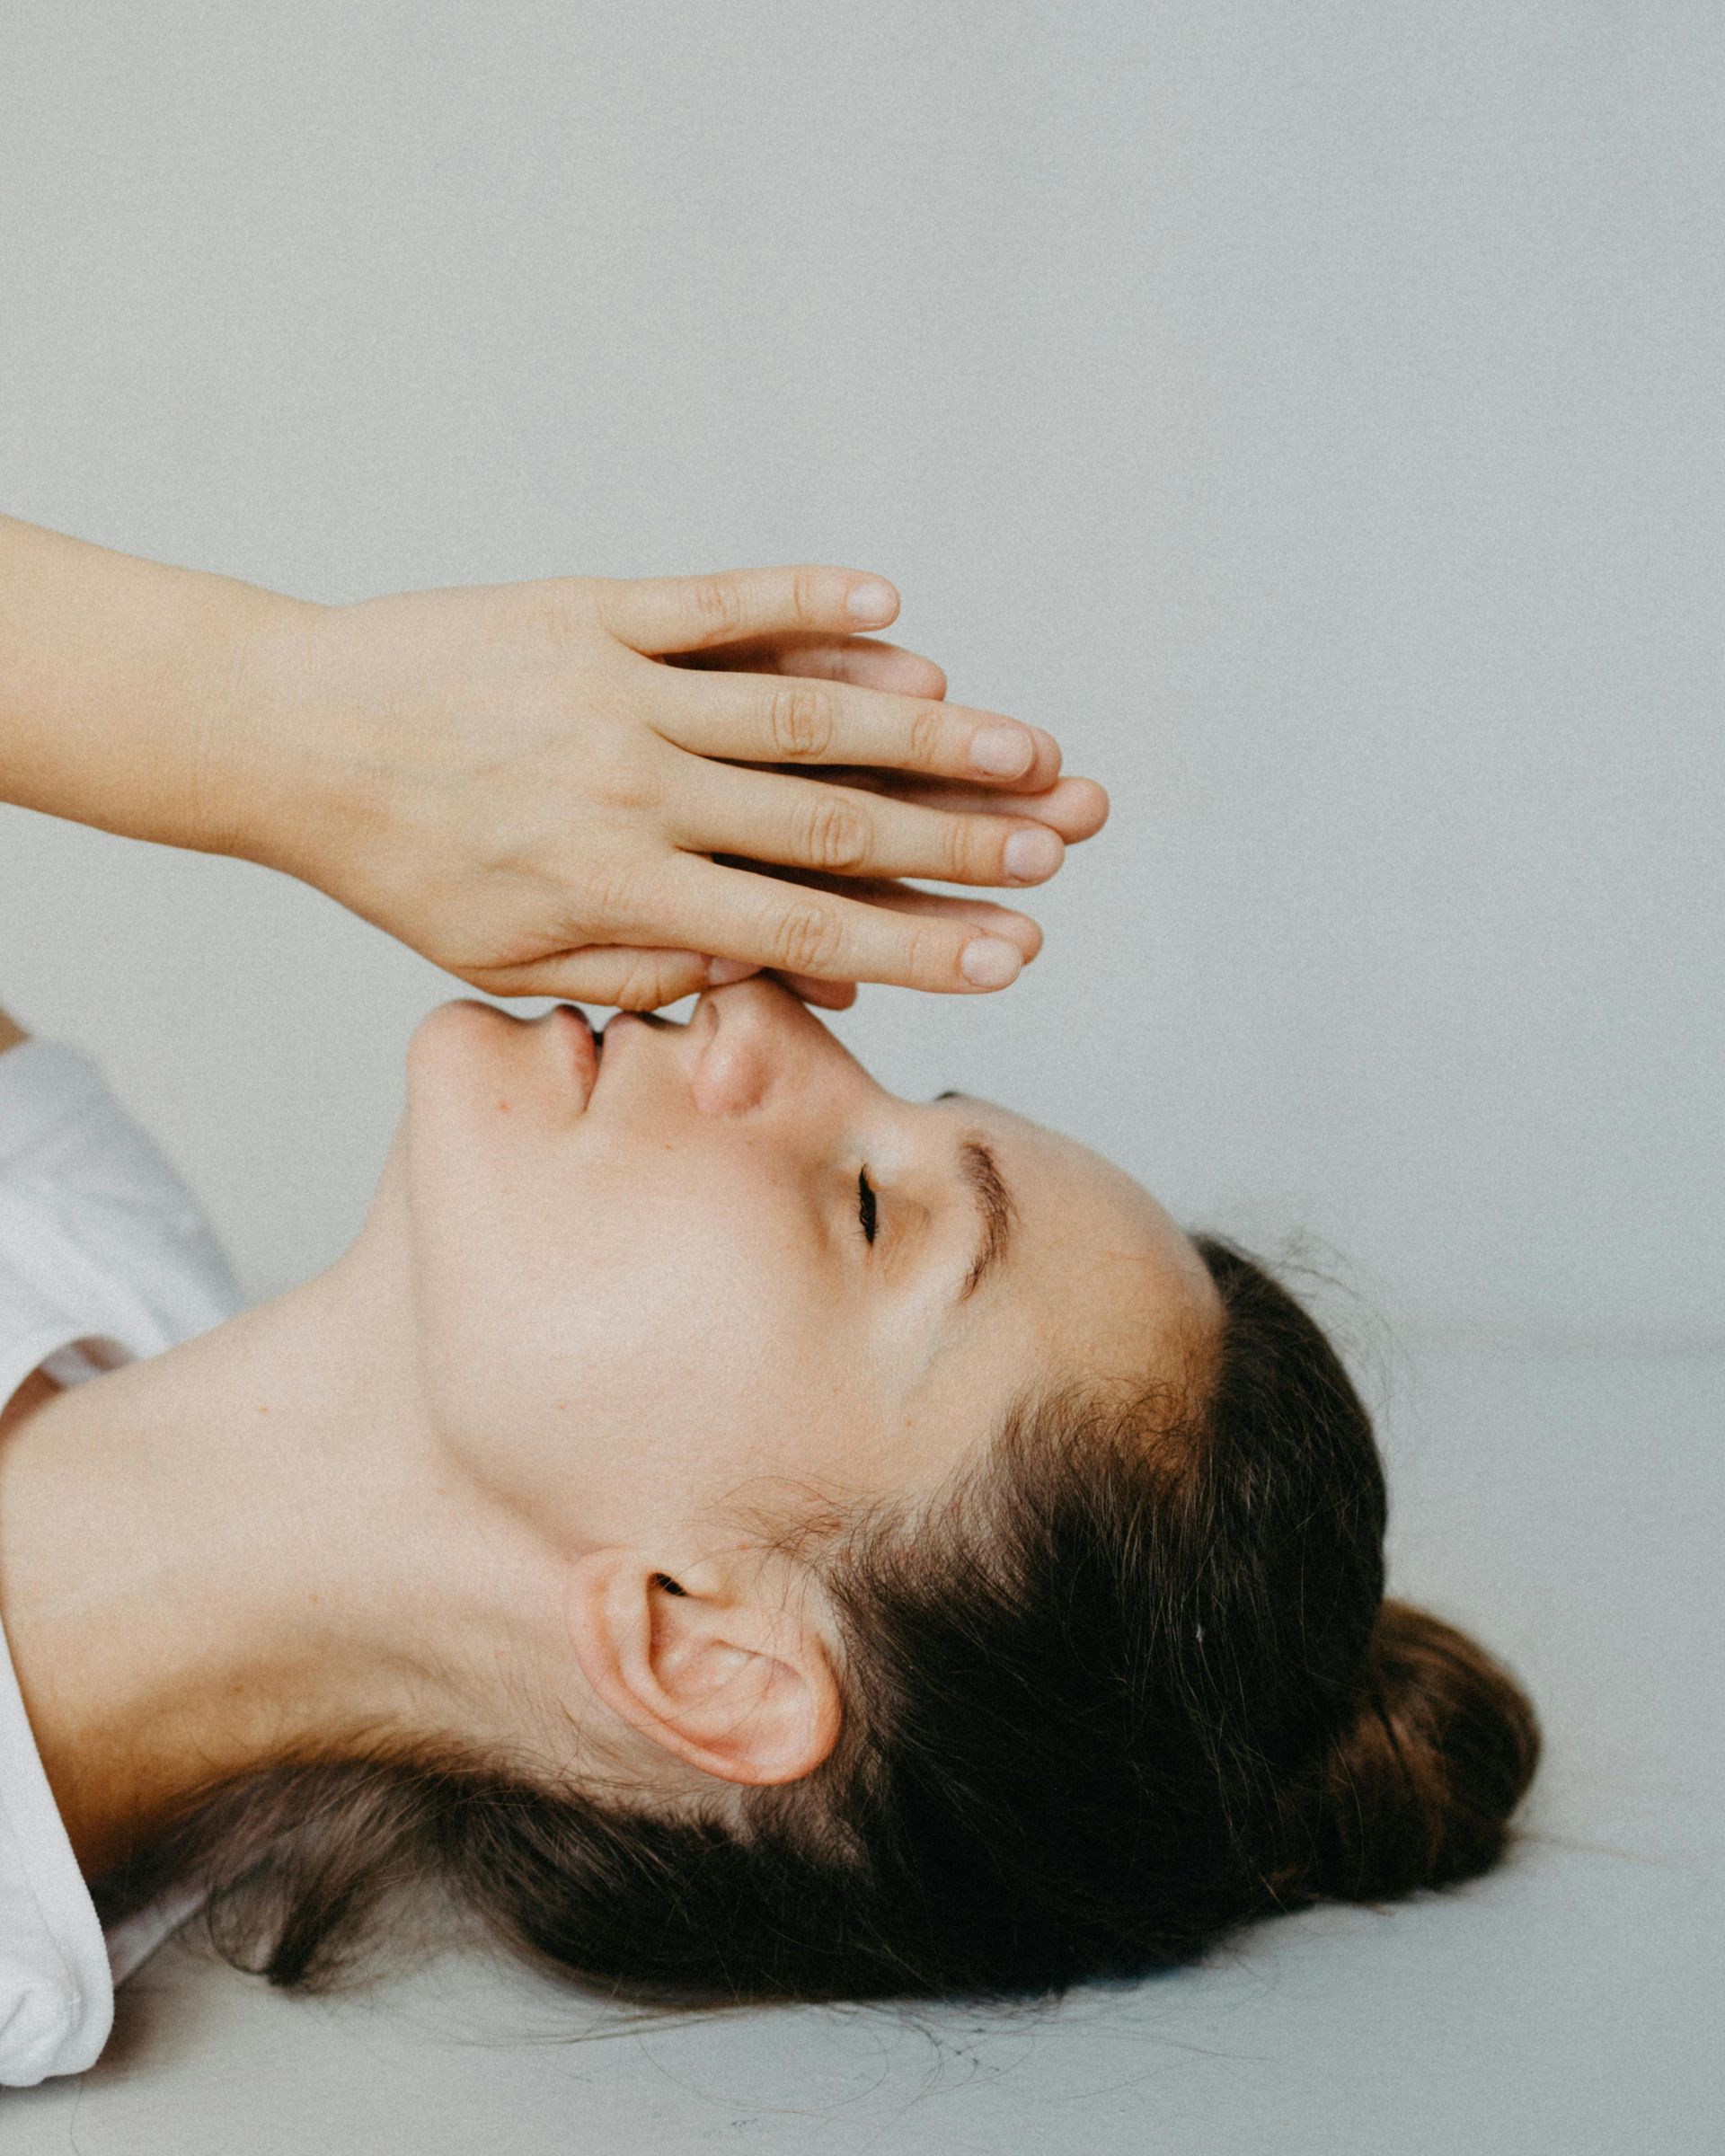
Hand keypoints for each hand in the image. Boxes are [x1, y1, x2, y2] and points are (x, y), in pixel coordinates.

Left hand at [250, 566, 1108, 1007]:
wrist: (292, 737)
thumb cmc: (411, 866)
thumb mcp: (514, 960)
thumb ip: (648, 970)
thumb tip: (783, 971)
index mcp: (623, 894)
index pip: (804, 929)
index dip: (923, 942)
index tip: (1020, 949)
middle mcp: (637, 794)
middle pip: (830, 821)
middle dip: (962, 837)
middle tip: (1066, 841)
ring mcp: (620, 691)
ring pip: (799, 713)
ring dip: (924, 731)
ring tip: (1025, 744)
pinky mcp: (593, 609)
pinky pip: (716, 603)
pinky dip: (806, 602)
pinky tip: (892, 612)